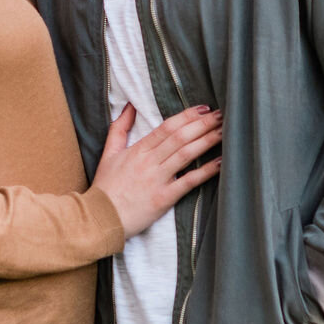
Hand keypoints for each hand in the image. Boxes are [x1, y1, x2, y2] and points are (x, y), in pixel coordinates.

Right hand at [92, 103, 224, 238]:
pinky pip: (188, 182)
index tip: (204, 108)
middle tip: (222, 115)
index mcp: (138, 150)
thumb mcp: (108, 153)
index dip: (187, 116)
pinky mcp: (163, 198)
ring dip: (207, 141)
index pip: (167, 127)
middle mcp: (149, 162)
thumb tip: (130, 106)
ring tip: (224, 132)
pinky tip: (220, 163)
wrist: (99, 218)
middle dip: (203, 124)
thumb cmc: (105, 187)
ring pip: (186, 154)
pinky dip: (205, 172)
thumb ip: (119, 128)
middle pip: (180, 137)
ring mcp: (156, 180)